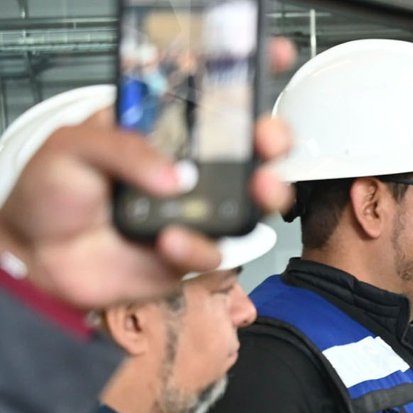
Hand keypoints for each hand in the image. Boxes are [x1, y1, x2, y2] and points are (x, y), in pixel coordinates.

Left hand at [0, 40, 295, 311]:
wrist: (42, 257)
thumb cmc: (50, 194)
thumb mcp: (72, 146)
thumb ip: (123, 149)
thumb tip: (173, 174)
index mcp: (159, 128)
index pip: (207, 95)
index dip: (243, 75)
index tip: (271, 56)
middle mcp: (186, 166)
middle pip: (249, 146)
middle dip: (272, 138)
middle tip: (267, 140)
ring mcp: (194, 208)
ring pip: (252, 199)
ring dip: (266, 190)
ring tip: (257, 190)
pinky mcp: (192, 248)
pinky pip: (215, 249)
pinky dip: (196, 246)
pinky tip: (168, 241)